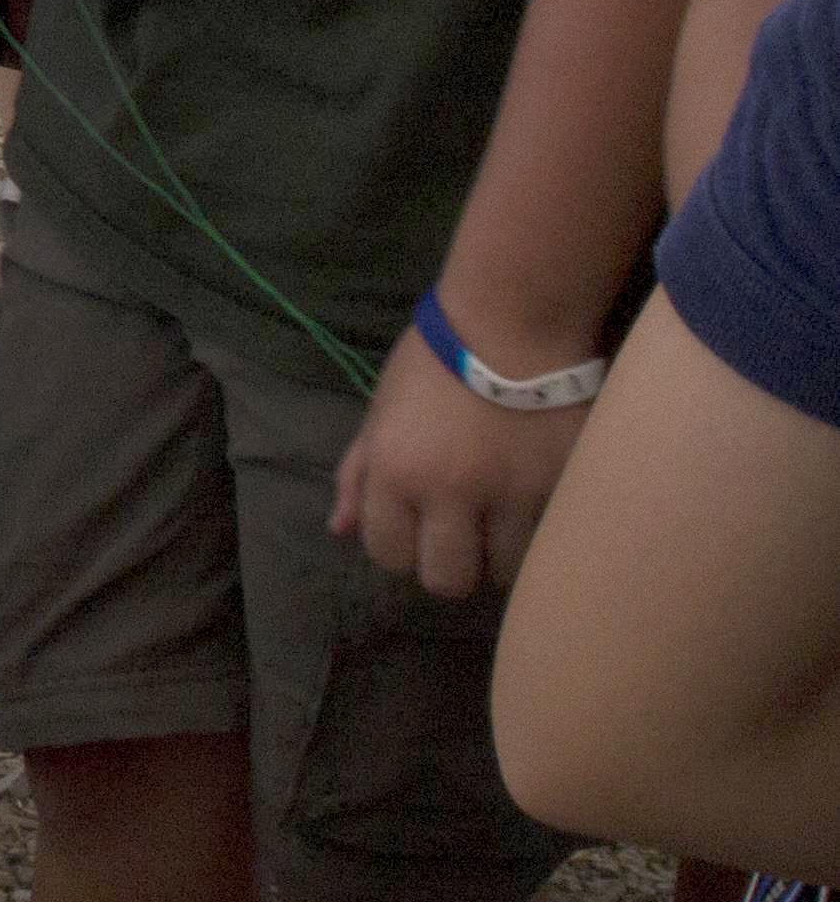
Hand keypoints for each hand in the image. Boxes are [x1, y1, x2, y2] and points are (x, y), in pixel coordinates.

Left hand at [335, 332, 589, 600]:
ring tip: (503, 522)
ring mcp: (510, 494)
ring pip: (505, 571)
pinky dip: (540, 534)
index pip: (388, 553)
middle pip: (446, 580)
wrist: (512, 321)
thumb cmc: (434, 361)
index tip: (417, 530)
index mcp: (395, 471)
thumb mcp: (381, 412)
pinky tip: (535, 507)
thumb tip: (339, 530)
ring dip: (501, 556)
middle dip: (451, 566)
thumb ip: (358, 474)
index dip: (401, 548)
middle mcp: (449, 491)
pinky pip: (549, 541)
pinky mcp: (562, 487)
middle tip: (463, 538)